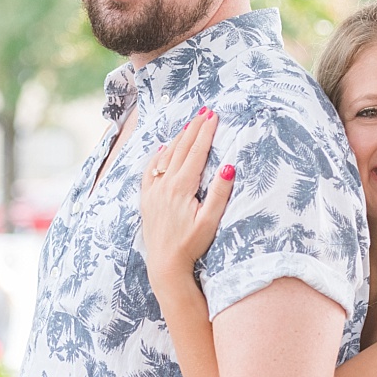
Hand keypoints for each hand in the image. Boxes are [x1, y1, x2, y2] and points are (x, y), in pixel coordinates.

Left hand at [140, 107, 234, 288]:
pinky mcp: (147, 199)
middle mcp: (164, 185)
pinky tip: (162, 149)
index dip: (206, 132)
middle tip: (205, 111)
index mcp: (181, 187)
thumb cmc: (191, 245)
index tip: (214, 116)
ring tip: (189, 124)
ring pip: (166, 156)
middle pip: (181, 149)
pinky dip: (158, 156)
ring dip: (179, 138)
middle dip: (194, 129)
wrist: (165, 264)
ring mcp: (153, 191)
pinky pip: (150, 170)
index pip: (196, 152)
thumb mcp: (210, 221)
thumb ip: (219, 193)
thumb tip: (229, 166)